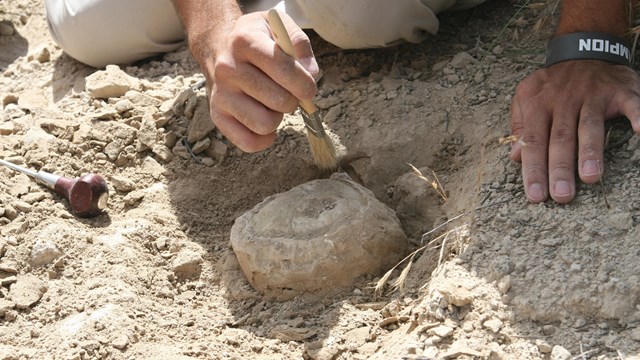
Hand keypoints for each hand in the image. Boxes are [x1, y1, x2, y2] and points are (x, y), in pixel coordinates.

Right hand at [201, 11, 318, 151]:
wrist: (216, 44)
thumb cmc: (255, 37)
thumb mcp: (277, 25)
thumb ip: (299, 43)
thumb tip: (312, 74)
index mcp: (245, 41)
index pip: (285, 70)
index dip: (306, 84)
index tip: (308, 86)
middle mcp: (228, 68)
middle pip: (280, 101)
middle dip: (293, 100)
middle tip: (287, 91)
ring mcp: (220, 94)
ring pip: (265, 124)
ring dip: (277, 117)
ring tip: (272, 102)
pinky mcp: (217, 115)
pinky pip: (248, 142)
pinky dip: (264, 139)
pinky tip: (266, 121)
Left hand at [510, 60, 639, 202]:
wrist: (583, 49)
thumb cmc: (552, 84)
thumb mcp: (526, 97)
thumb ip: (519, 126)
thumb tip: (515, 156)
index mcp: (538, 105)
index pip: (533, 141)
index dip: (533, 169)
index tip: (535, 196)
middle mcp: (564, 101)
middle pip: (560, 138)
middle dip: (560, 168)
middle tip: (562, 195)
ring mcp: (593, 95)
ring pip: (589, 125)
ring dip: (590, 150)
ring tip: (590, 177)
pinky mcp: (620, 90)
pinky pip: (631, 104)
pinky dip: (638, 115)